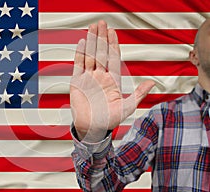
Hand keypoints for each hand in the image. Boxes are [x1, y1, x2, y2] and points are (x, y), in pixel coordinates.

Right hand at [70, 20, 154, 141]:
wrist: (92, 129)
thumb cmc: (109, 120)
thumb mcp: (127, 107)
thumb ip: (138, 94)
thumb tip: (152, 82)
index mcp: (112, 80)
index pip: (113, 58)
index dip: (113, 44)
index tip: (112, 32)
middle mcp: (100, 77)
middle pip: (100, 53)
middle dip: (101, 38)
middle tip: (100, 23)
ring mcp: (88, 78)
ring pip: (89, 56)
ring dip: (90, 42)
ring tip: (91, 29)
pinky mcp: (77, 82)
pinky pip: (78, 65)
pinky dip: (79, 54)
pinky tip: (81, 43)